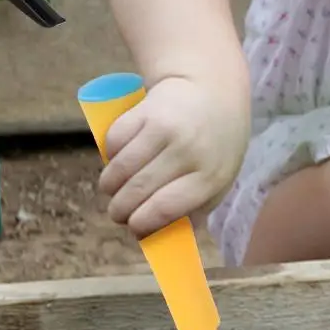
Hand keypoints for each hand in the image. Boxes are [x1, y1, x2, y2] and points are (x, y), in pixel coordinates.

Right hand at [97, 72, 248, 238]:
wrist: (212, 89)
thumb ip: (195, 209)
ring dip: (110, 186)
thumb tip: (161, 240)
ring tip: (114, 190)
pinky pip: (114, 142)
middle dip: (120, 210)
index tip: (134, 228)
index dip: (142, 224)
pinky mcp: (145, 110)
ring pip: (120, 169)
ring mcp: (165, 129)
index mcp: (211, 174)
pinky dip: (110, 155)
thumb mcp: (219, 178)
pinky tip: (119, 159)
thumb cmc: (216, 143)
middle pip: (138, 192)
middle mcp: (189, 151)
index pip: (166, 208)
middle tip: (118, 213)